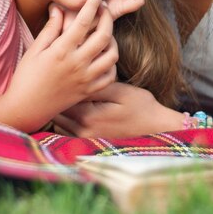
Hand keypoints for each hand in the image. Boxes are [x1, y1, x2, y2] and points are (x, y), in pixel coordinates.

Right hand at [0, 0, 117, 131]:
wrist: (25, 108)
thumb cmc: (26, 77)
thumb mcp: (35, 50)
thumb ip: (50, 29)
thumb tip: (59, 8)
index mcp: (61, 51)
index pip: (83, 22)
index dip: (92, 5)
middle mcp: (77, 64)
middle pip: (104, 35)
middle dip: (107, 18)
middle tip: (104, 10)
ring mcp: (85, 79)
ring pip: (112, 55)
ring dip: (112, 41)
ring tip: (105, 34)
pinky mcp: (88, 91)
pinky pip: (110, 75)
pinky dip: (111, 64)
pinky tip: (103, 56)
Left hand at [53, 82, 182, 137]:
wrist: (156, 131)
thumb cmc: (142, 108)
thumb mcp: (122, 91)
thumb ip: (96, 86)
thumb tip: (76, 75)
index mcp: (88, 116)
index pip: (60, 97)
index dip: (58, 82)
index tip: (61, 70)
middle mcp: (82, 131)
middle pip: (55, 111)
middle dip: (56, 96)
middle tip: (59, 79)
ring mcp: (84, 140)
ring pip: (58, 122)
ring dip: (59, 108)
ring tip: (65, 92)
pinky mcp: (87, 144)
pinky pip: (65, 131)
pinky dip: (65, 120)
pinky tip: (73, 108)